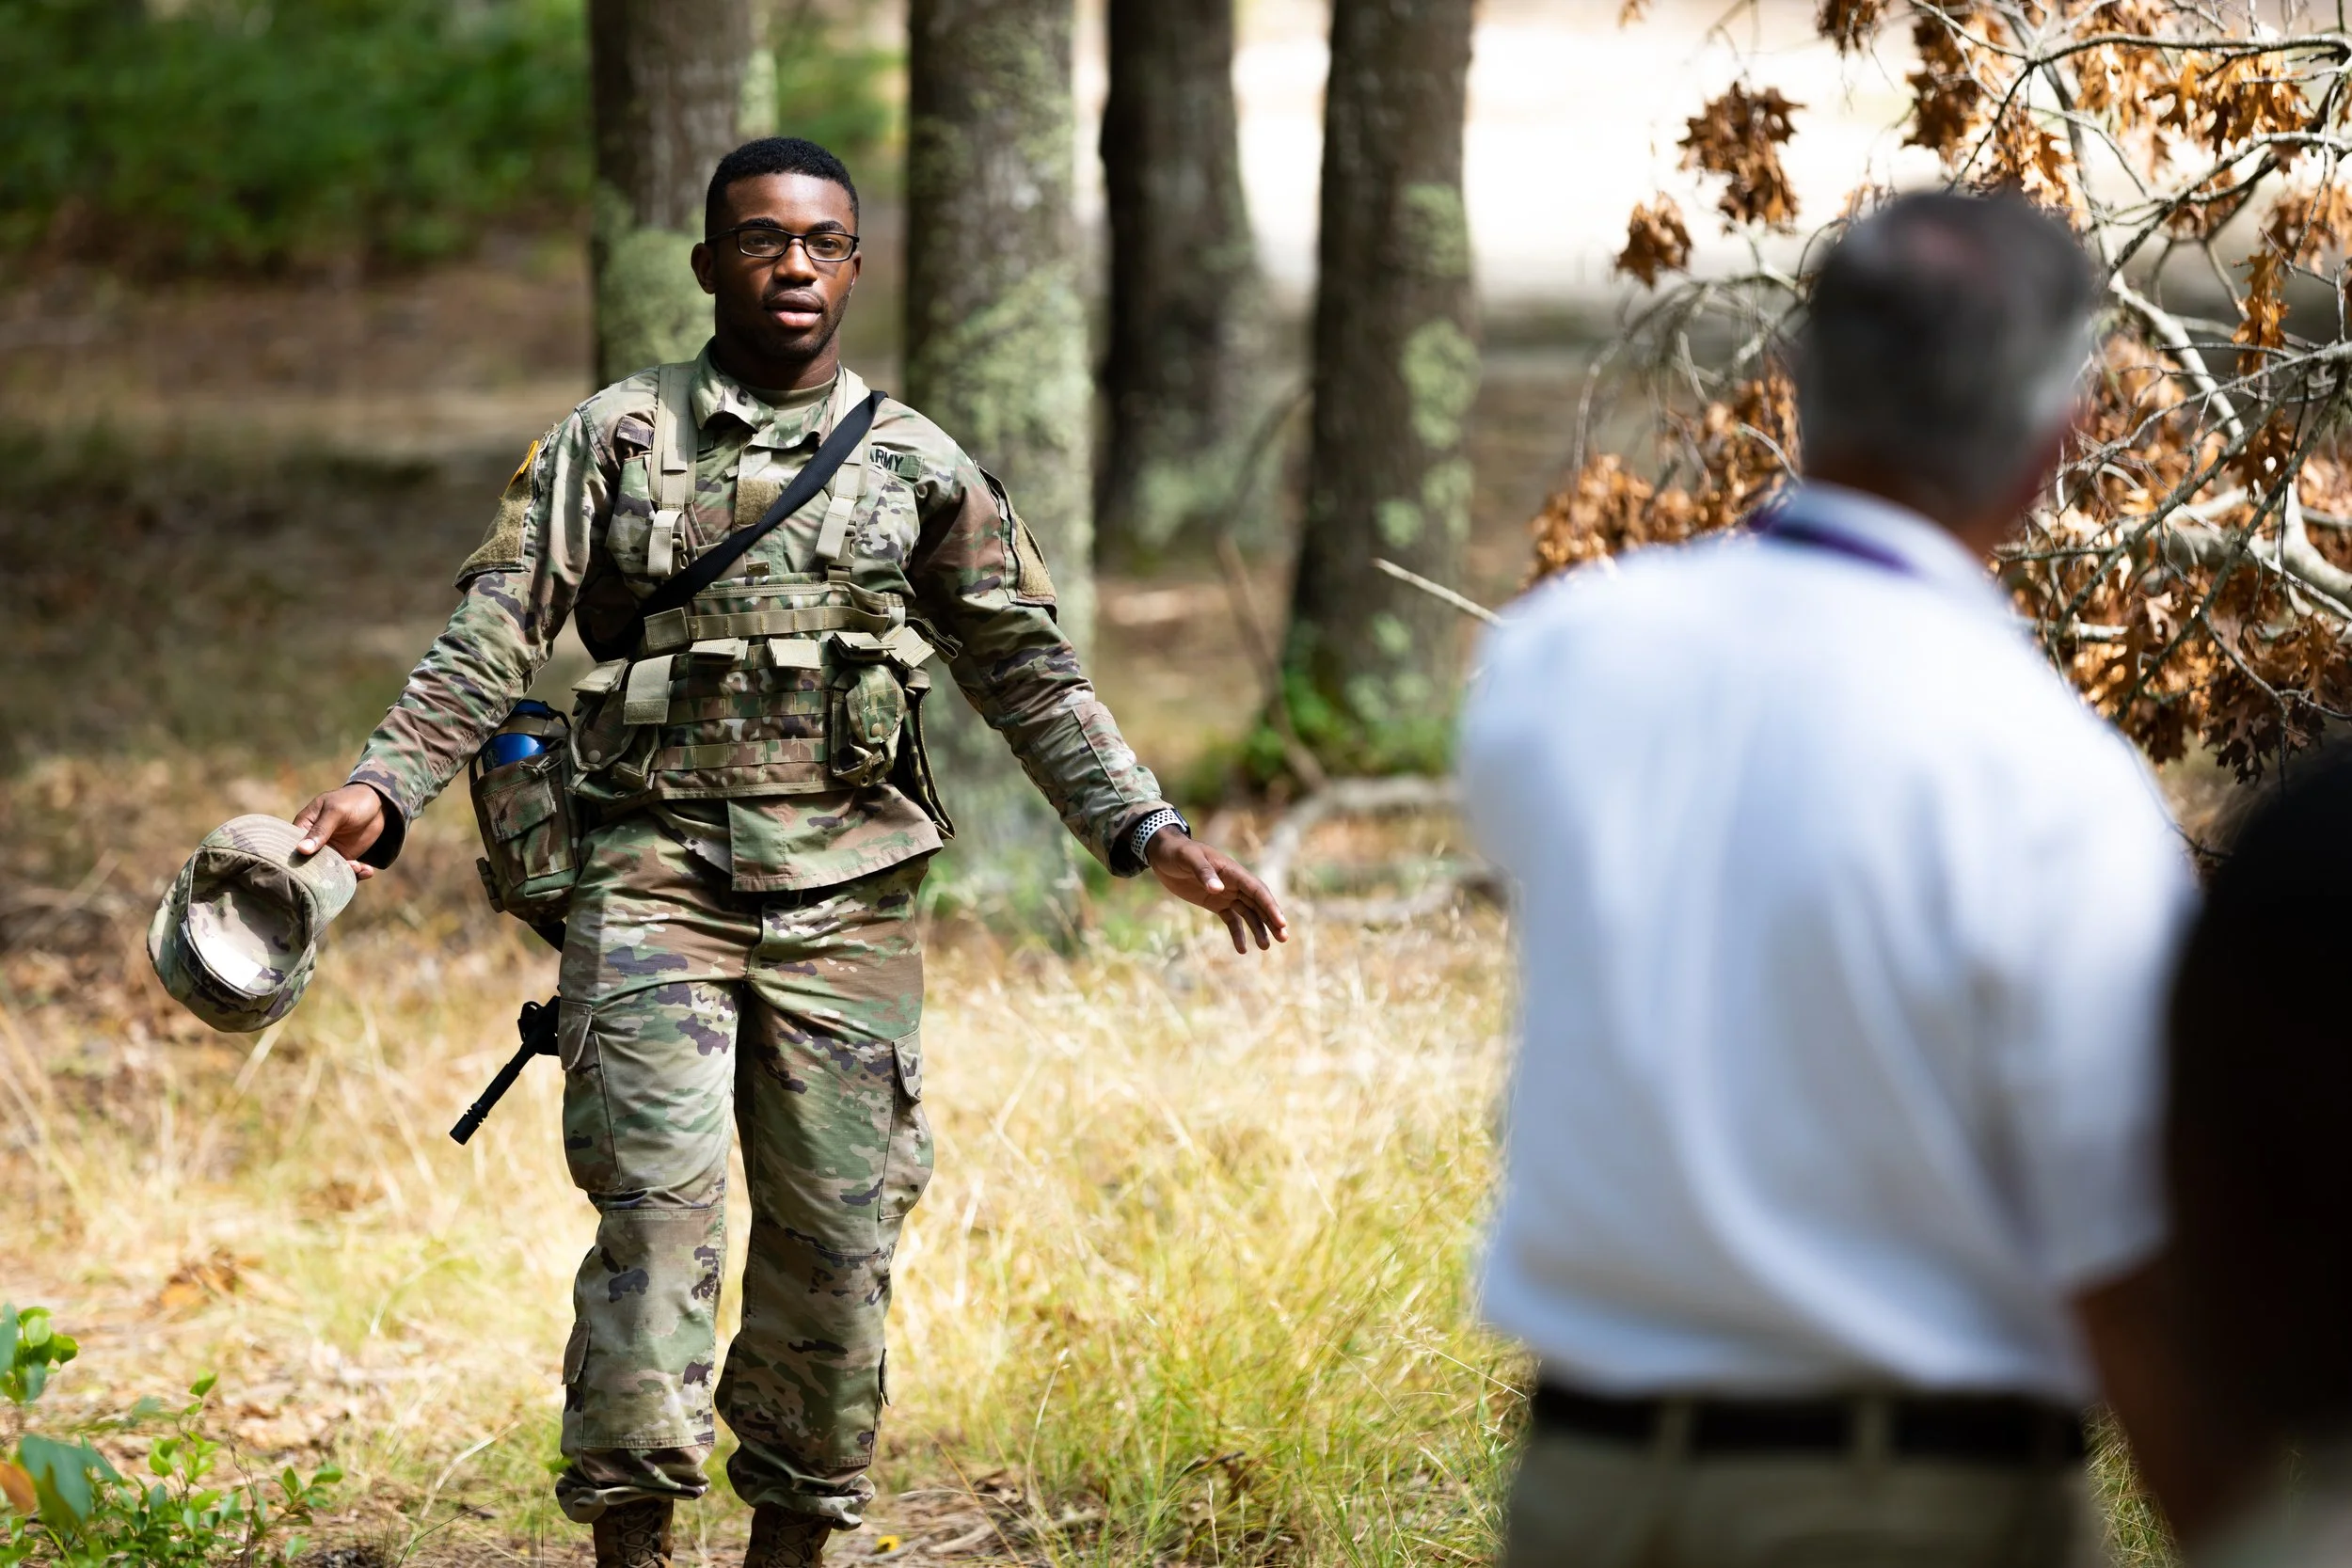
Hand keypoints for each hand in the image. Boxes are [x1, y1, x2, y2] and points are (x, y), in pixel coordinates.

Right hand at [292, 784, 386, 881]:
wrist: (376, 802)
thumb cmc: (351, 800)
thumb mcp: (335, 811)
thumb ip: (320, 829)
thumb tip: (302, 849)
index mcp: (303, 827)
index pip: (294, 848)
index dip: (300, 862)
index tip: (312, 870)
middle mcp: (313, 843)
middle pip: (310, 865)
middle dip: (325, 873)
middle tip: (342, 868)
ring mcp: (329, 851)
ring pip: (329, 871)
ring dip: (343, 873)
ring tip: (358, 867)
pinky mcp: (345, 857)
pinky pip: (347, 871)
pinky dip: (357, 874)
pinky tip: (367, 870)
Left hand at [1146, 828, 1287, 953]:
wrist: (1163, 854)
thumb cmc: (1177, 852)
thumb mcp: (1189, 859)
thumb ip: (1203, 873)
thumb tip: (1218, 890)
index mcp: (1232, 871)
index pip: (1257, 890)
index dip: (1270, 906)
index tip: (1281, 922)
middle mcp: (1234, 883)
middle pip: (1259, 903)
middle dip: (1272, 920)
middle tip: (1283, 938)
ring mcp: (1226, 893)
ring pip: (1249, 913)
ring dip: (1259, 929)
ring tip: (1266, 947)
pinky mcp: (1215, 903)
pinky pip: (1232, 919)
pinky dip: (1238, 933)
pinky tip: (1242, 949)